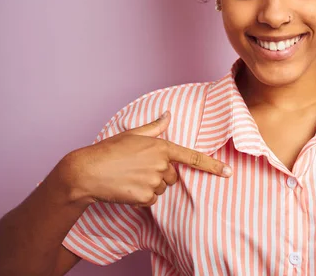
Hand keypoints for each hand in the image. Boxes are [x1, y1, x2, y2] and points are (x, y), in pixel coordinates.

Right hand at [61, 111, 231, 206]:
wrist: (87, 171)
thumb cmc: (109, 150)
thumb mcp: (133, 134)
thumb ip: (155, 127)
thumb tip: (168, 114)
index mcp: (161, 146)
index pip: (192, 157)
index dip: (212, 165)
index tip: (228, 172)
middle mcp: (161, 164)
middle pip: (172, 176)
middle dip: (160, 174)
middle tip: (138, 169)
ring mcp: (154, 181)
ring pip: (162, 188)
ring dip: (150, 186)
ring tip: (130, 177)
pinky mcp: (145, 197)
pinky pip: (152, 200)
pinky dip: (142, 197)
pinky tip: (127, 188)